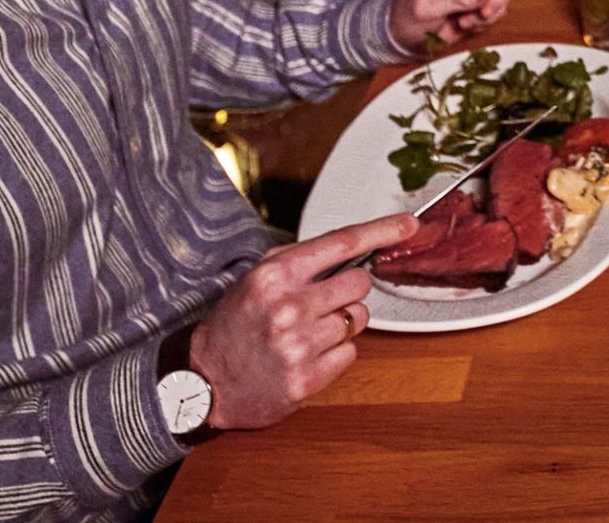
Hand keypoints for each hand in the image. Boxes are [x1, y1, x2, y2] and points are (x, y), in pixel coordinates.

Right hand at [188, 213, 414, 428]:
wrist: (201, 383)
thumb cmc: (231, 327)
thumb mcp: (254, 281)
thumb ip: (298, 263)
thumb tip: (349, 248)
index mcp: (275, 276)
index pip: (341, 243)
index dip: (380, 231)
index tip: (407, 225)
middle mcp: (289, 307)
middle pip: (359, 283)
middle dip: (349, 290)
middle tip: (324, 301)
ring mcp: (299, 345)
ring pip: (358, 319)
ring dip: (341, 323)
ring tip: (307, 332)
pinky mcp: (307, 379)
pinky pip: (350, 352)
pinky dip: (335, 352)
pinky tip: (307, 355)